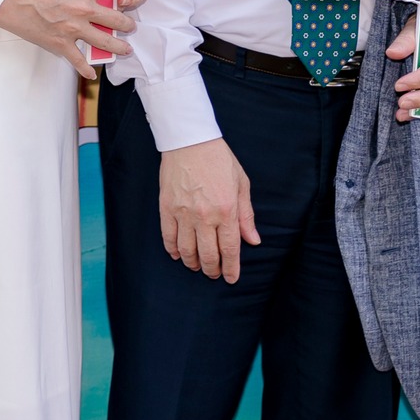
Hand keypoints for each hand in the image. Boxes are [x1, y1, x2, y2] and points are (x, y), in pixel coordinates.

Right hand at [0, 0, 156, 79]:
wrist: (7, 1)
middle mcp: (84, 9)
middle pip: (119, 19)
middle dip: (128, 22)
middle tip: (128, 24)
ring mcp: (74, 29)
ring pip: (107, 42)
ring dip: (120, 46)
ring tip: (125, 48)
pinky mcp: (61, 44)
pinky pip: (79, 61)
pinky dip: (86, 69)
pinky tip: (91, 73)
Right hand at [158, 138, 259, 281]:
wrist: (190, 140)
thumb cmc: (219, 160)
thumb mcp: (241, 185)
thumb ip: (246, 216)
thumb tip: (253, 240)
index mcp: (227, 210)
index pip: (230, 249)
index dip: (231, 268)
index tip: (230, 278)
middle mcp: (205, 215)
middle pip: (208, 254)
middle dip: (212, 269)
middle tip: (213, 273)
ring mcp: (184, 212)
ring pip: (187, 249)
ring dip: (192, 263)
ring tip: (196, 266)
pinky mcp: (167, 207)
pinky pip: (168, 235)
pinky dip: (173, 249)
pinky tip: (177, 254)